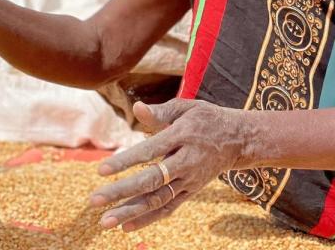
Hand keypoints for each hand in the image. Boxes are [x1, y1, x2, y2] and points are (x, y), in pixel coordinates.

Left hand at [89, 99, 253, 231]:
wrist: (239, 140)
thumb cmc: (207, 119)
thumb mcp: (188, 107)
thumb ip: (161, 111)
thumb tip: (136, 108)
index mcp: (183, 136)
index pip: (150, 151)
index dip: (126, 161)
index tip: (101, 170)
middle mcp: (186, 161)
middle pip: (152, 180)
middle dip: (122, 191)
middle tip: (94, 200)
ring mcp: (190, 180)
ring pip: (158, 199)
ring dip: (131, 211)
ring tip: (105, 221)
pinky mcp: (191, 191)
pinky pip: (168, 208)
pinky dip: (148, 218)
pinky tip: (125, 226)